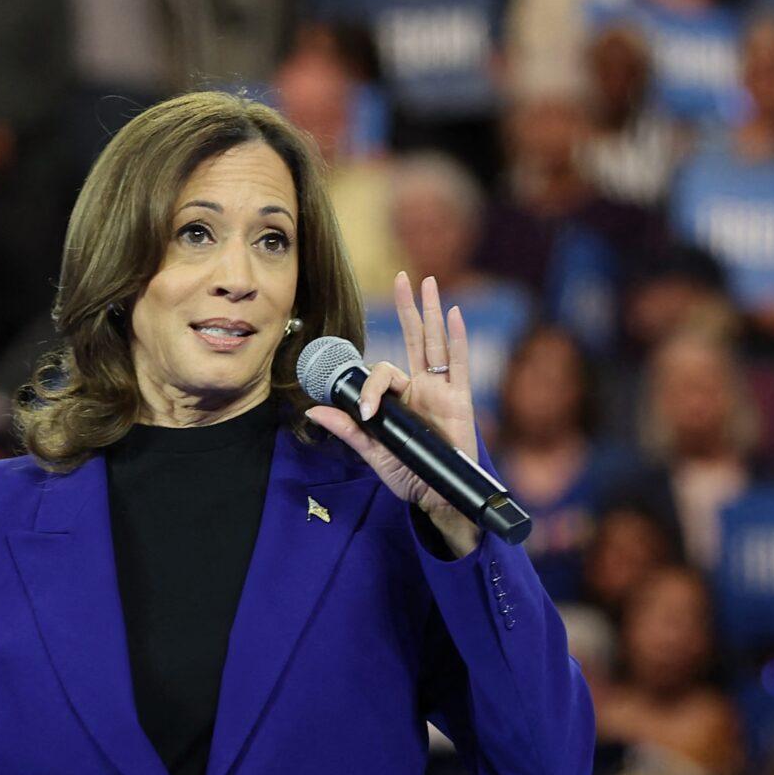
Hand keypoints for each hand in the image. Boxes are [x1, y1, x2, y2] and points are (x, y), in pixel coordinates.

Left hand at [303, 271, 481, 552]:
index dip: (370, 388)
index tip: (366, 414)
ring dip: (432, 313)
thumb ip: (347, 430)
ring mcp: (442, 391)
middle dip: (408, 308)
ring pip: (436, 344)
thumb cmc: (409, 476)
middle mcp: (421, 388)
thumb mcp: (373, 453)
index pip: (382, 374)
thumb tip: (313, 411)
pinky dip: (457, 340)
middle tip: (401, 277)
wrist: (439, 497)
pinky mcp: (460, 401)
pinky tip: (453, 314)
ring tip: (429, 283)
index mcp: (398, 399)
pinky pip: (459, 365)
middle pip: (414, 339)